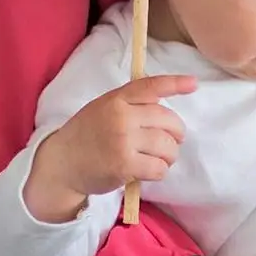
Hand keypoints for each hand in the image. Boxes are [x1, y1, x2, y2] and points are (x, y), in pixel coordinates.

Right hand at [26, 75, 195, 221]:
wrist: (61, 164)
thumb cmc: (87, 136)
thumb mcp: (103, 109)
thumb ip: (131, 105)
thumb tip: (164, 108)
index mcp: (117, 99)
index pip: (150, 87)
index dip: (175, 84)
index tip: (193, 83)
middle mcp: (121, 116)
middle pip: (169, 120)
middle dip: (176, 134)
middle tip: (171, 142)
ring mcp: (123, 140)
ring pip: (168, 146)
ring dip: (169, 156)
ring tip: (157, 159)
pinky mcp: (124, 165)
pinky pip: (159, 168)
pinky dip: (159, 172)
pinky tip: (147, 171)